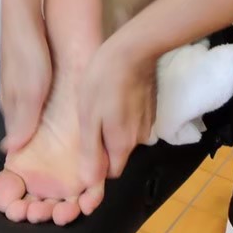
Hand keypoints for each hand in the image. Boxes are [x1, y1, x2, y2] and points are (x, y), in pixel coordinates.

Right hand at [0, 9, 50, 155]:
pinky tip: (57, 100)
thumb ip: (22, 120)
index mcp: (10, 106)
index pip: (15, 138)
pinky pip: (34, 93)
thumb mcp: (29, 91)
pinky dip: (44, 102)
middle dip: (36, 138)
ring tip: (63, 130)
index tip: (48, 167)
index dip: (28, 151)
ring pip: (29, 108)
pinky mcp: (25, 68)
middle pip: (22, 124)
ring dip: (42, 119)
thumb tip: (10, 150)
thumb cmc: (28, 54)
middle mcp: (11, 97)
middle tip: (61, 151)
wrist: (21, 15)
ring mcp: (17, 81)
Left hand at [75, 25, 158, 183]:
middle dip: (102, 146)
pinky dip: (121, 115)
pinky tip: (110, 97)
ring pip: (125, 136)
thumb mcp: (88, 116)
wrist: (133, 49)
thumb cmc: (103, 81)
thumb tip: (90, 183)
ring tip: (96, 107)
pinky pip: (132, 121)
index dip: (96, 168)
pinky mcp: (150, 107)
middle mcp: (139, 138)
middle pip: (117, 154)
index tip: (82, 152)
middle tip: (85, 123)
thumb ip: (91, 151)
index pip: (110, 173)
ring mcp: (147, 122)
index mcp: (122, 144)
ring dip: (111, 129)